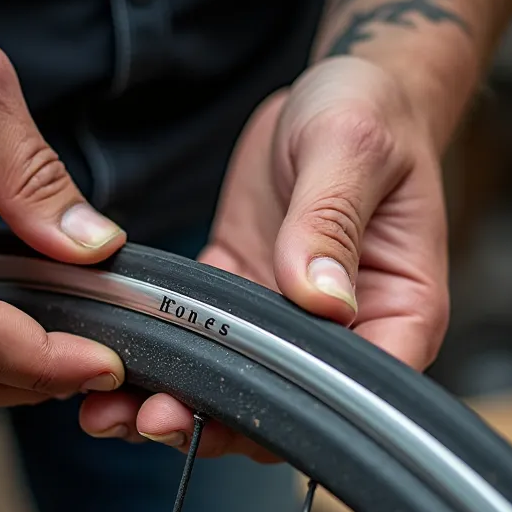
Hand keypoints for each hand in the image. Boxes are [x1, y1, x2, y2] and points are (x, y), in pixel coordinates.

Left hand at [80, 57, 449, 460]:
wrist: (340, 88)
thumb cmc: (372, 113)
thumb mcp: (351, 151)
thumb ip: (330, 222)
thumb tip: (317, 298)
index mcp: (400, 309)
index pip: (357, 392)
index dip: (295, 415)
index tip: (232, 417)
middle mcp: (347, 329)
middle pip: (286, 404)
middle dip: (217, 424)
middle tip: (152, 419)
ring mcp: (288, 317)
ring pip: (235, 384)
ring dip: (176, 402)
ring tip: (111, 415)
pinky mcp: (242, 293)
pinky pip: (200, 339)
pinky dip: (160, 356)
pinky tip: (116, 363)